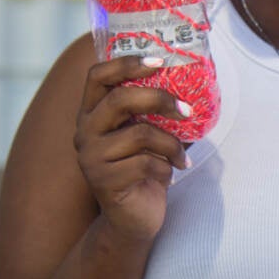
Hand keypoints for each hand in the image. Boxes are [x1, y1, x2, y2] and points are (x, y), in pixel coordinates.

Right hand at [74, 56, 190, 243]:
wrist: (133, 218)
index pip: (98, 75)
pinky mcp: (103, 182)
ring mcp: (90, 157)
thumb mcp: (148, 131)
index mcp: (92, 112)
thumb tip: (194, 78)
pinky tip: (171, 174)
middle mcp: (84, 131)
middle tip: (187, 109)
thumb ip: (155, 108)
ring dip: (170, 143)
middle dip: (159, 99)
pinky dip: (166, 167)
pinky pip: (146, 163)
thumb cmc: (144, 167)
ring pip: (139, 133)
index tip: (159, 60)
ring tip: (181, 155)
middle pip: (120, 99)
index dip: (127, 63)